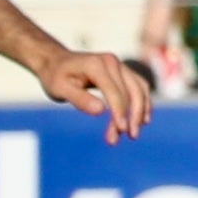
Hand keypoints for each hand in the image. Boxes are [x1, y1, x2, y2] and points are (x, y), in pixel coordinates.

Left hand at [40, 48, 154, 140]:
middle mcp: (112, 62)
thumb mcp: (59, 89)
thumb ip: (79, 99)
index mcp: (96, 65)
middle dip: (132, 116)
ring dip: (140, 111)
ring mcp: (120, 65)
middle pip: (130, 91)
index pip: (114, 91)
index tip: (122, 131)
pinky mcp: (123, 71)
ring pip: (139, 89)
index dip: (120, 111)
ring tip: (134, 133)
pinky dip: (143, 103)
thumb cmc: (55, 77)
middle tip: (131, 136)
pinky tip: (142, 119)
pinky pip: (139, 87)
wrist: (56, 61)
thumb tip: (101, 111)